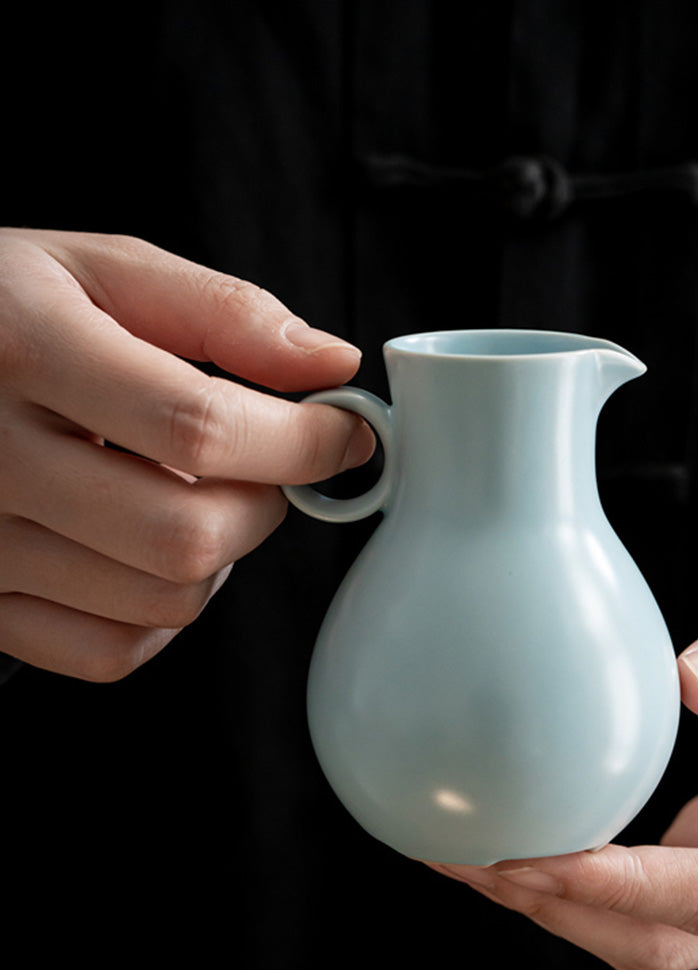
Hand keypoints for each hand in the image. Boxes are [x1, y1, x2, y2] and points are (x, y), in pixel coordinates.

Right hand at [0, 228, 371, 680]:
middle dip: (265, 503)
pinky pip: (110, 650)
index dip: (302, 441)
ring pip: (164, 600)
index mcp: (27, 351)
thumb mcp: (98, 270)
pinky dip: (163, 611)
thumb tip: (333, 362)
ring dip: (220, 555)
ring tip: (193, 494)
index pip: (199, 426)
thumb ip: (223, 312)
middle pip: (189, 535)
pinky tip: (149, 547)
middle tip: (261, 465)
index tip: (345, 432)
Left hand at [429, 555, 697, 969]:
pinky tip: (540, 835)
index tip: (534, 856)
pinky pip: (664, 889)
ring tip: (475, 852)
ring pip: (661, 930)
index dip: (621, 886)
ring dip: (565, 905)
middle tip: (471, 852)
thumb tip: (692, 683)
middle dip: (565, 909)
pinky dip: (591, 879)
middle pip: (674, 936)